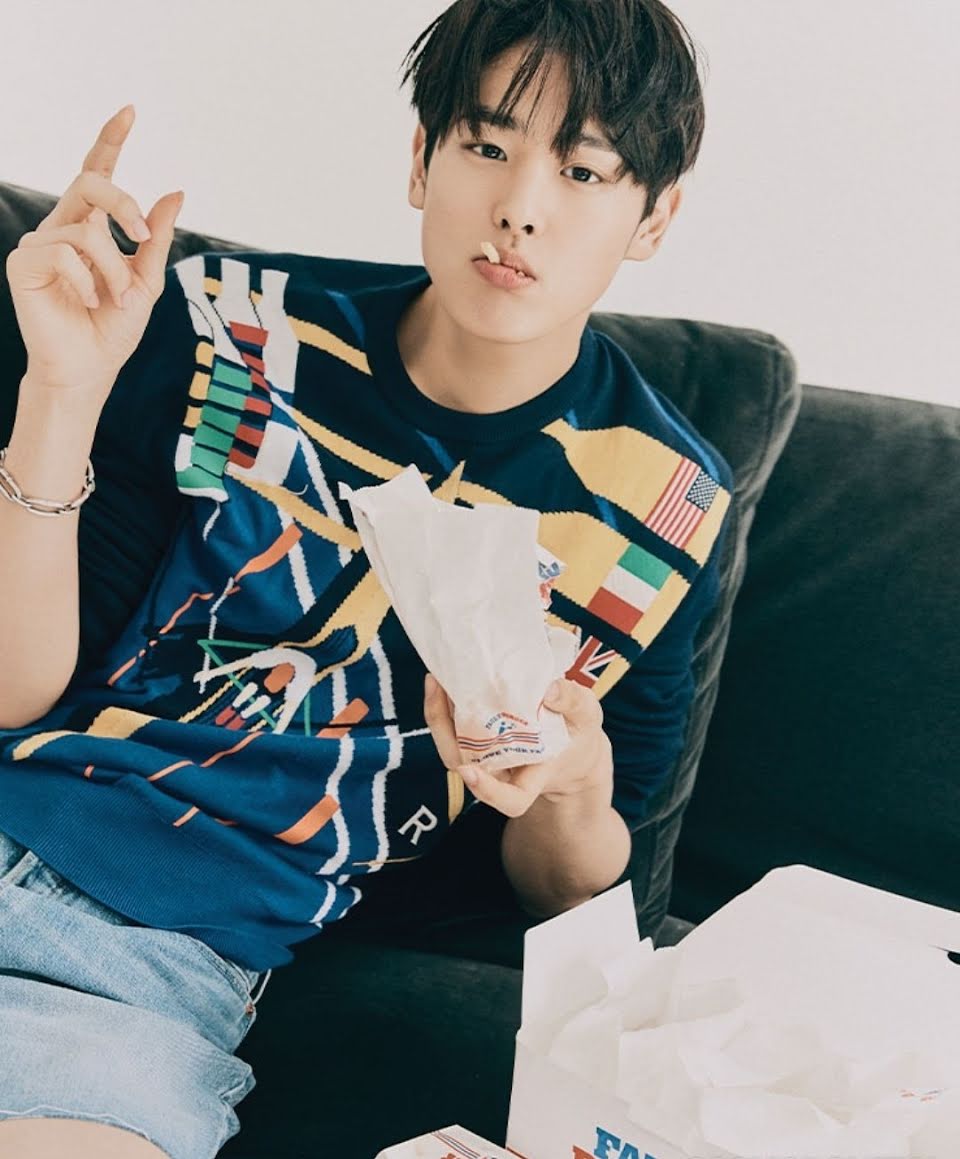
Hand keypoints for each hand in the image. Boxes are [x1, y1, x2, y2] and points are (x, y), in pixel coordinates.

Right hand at [6, 104, 184, 396]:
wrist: (90, 367)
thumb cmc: (115, 327)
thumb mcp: (147, 280)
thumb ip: (156, 237)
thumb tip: (176, 191)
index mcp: (91, 225)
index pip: (97, 172)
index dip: (110, 140)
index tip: (130, 110)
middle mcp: (62, 225)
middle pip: (91, 182)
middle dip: (124, 204)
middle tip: (141, 236)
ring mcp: (40, 242)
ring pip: (87, 228)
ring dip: (115, 268)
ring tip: (117, 299)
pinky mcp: (23, 263)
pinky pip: (64, 251)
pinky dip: (89, 280)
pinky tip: (91, 302)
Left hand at [422, 673, 613, 817]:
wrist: (570, 743)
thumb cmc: (578, 735)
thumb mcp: (587, 717)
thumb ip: (574, 703)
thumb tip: (549, 690)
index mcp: (532, 779)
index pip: (510, 799)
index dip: (488, 791)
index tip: (470, 773)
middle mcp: (502, 773)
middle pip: (464, 767)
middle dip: (443, 732)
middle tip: (439, 691)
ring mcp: (486, 757)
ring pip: (453, 747)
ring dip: (439, 715)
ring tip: (436, 679)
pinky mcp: (478, 739)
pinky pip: (455, 729)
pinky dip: (446, 706)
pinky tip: (445, 679)